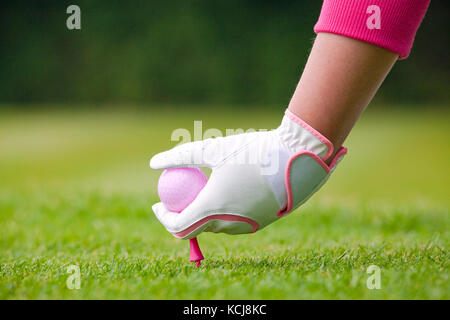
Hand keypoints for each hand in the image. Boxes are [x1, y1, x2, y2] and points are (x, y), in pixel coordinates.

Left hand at [150, 110, 346, 238]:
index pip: (178, 227)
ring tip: (205, 190)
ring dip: (204, 213)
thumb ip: (181, 157)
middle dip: (183, 215)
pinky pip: (234, 221)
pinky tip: (228, 190)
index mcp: (212, 209)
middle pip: (196, 227)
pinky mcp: (260, 223)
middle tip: (181, 196)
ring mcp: (245, 226)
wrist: (296, 161)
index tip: (158, 204)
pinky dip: (223, 211)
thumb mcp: (213, 150)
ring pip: (215, 225)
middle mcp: (227, 224)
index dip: (163, 218)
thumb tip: (154, 163)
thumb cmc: (252, 153)